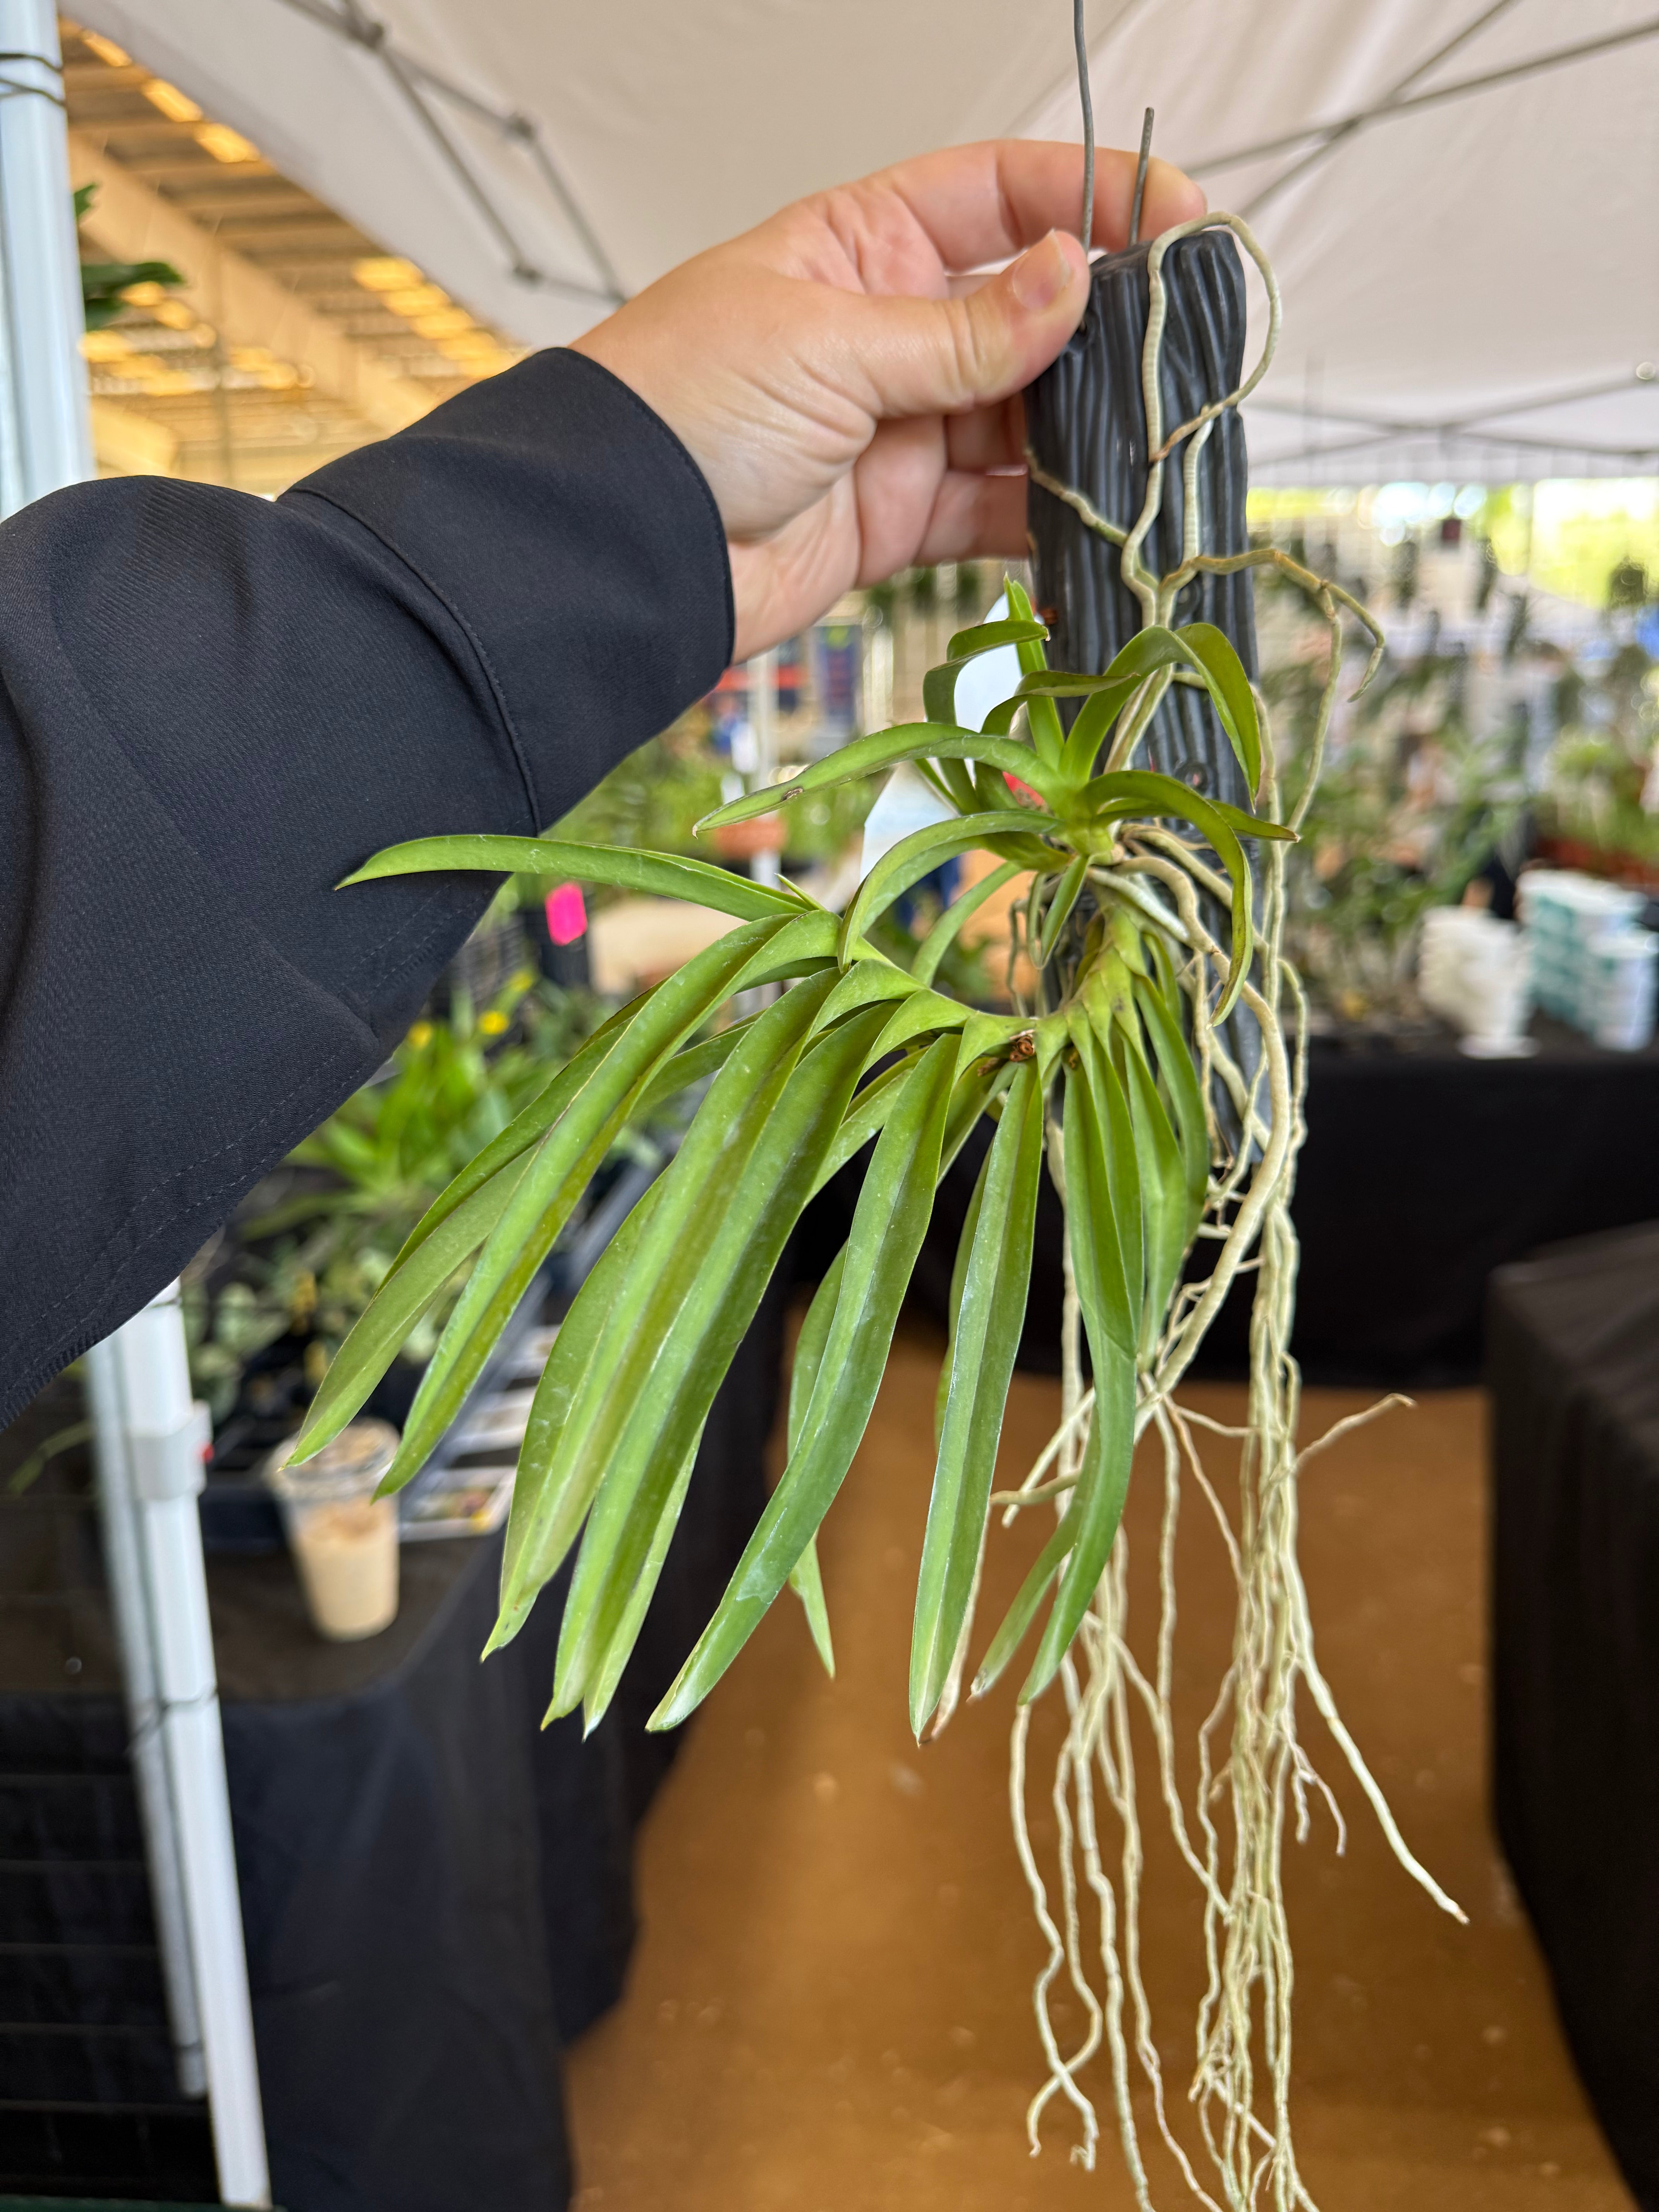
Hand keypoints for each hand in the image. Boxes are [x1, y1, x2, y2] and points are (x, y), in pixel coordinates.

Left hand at [571, 140, 1203, 662]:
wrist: (619, 545)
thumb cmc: (680, 405)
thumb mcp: (829, 343)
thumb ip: (961, 331)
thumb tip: (1073, 280)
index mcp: (863, 247)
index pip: (999, 195)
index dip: (1091, 197)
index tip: (1175, 219)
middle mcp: (889, 331)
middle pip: (1029, 315)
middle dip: (1104, 335)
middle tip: (1177, 352)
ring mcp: (900, 427)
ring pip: (1024, 422)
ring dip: (1086, 436)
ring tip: (1149, 446)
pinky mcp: (900, 519)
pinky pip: (997, 512)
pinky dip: (1048, 521)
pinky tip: (1098, 520)